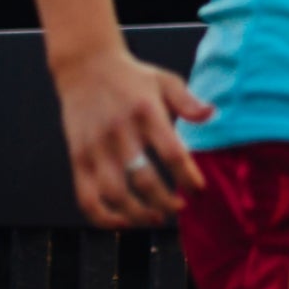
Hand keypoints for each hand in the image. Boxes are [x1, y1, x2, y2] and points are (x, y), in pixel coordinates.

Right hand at [53, 46, 213, 227]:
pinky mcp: (77, 158)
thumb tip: (211, 115)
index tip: (199, 190)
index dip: (187, 176)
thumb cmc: (131, 76)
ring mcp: (95, 148)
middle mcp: (119, 132)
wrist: (86, 66)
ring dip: (138, 214)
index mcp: (146, 112)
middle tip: (179, 208)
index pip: (171, 152)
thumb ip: (187, 101)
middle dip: (165, 201)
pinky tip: (122, 222)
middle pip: (143, 178)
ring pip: (114, 194)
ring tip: (156, 218)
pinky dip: (103, 218)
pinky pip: (86, 198)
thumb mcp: (165, 80)